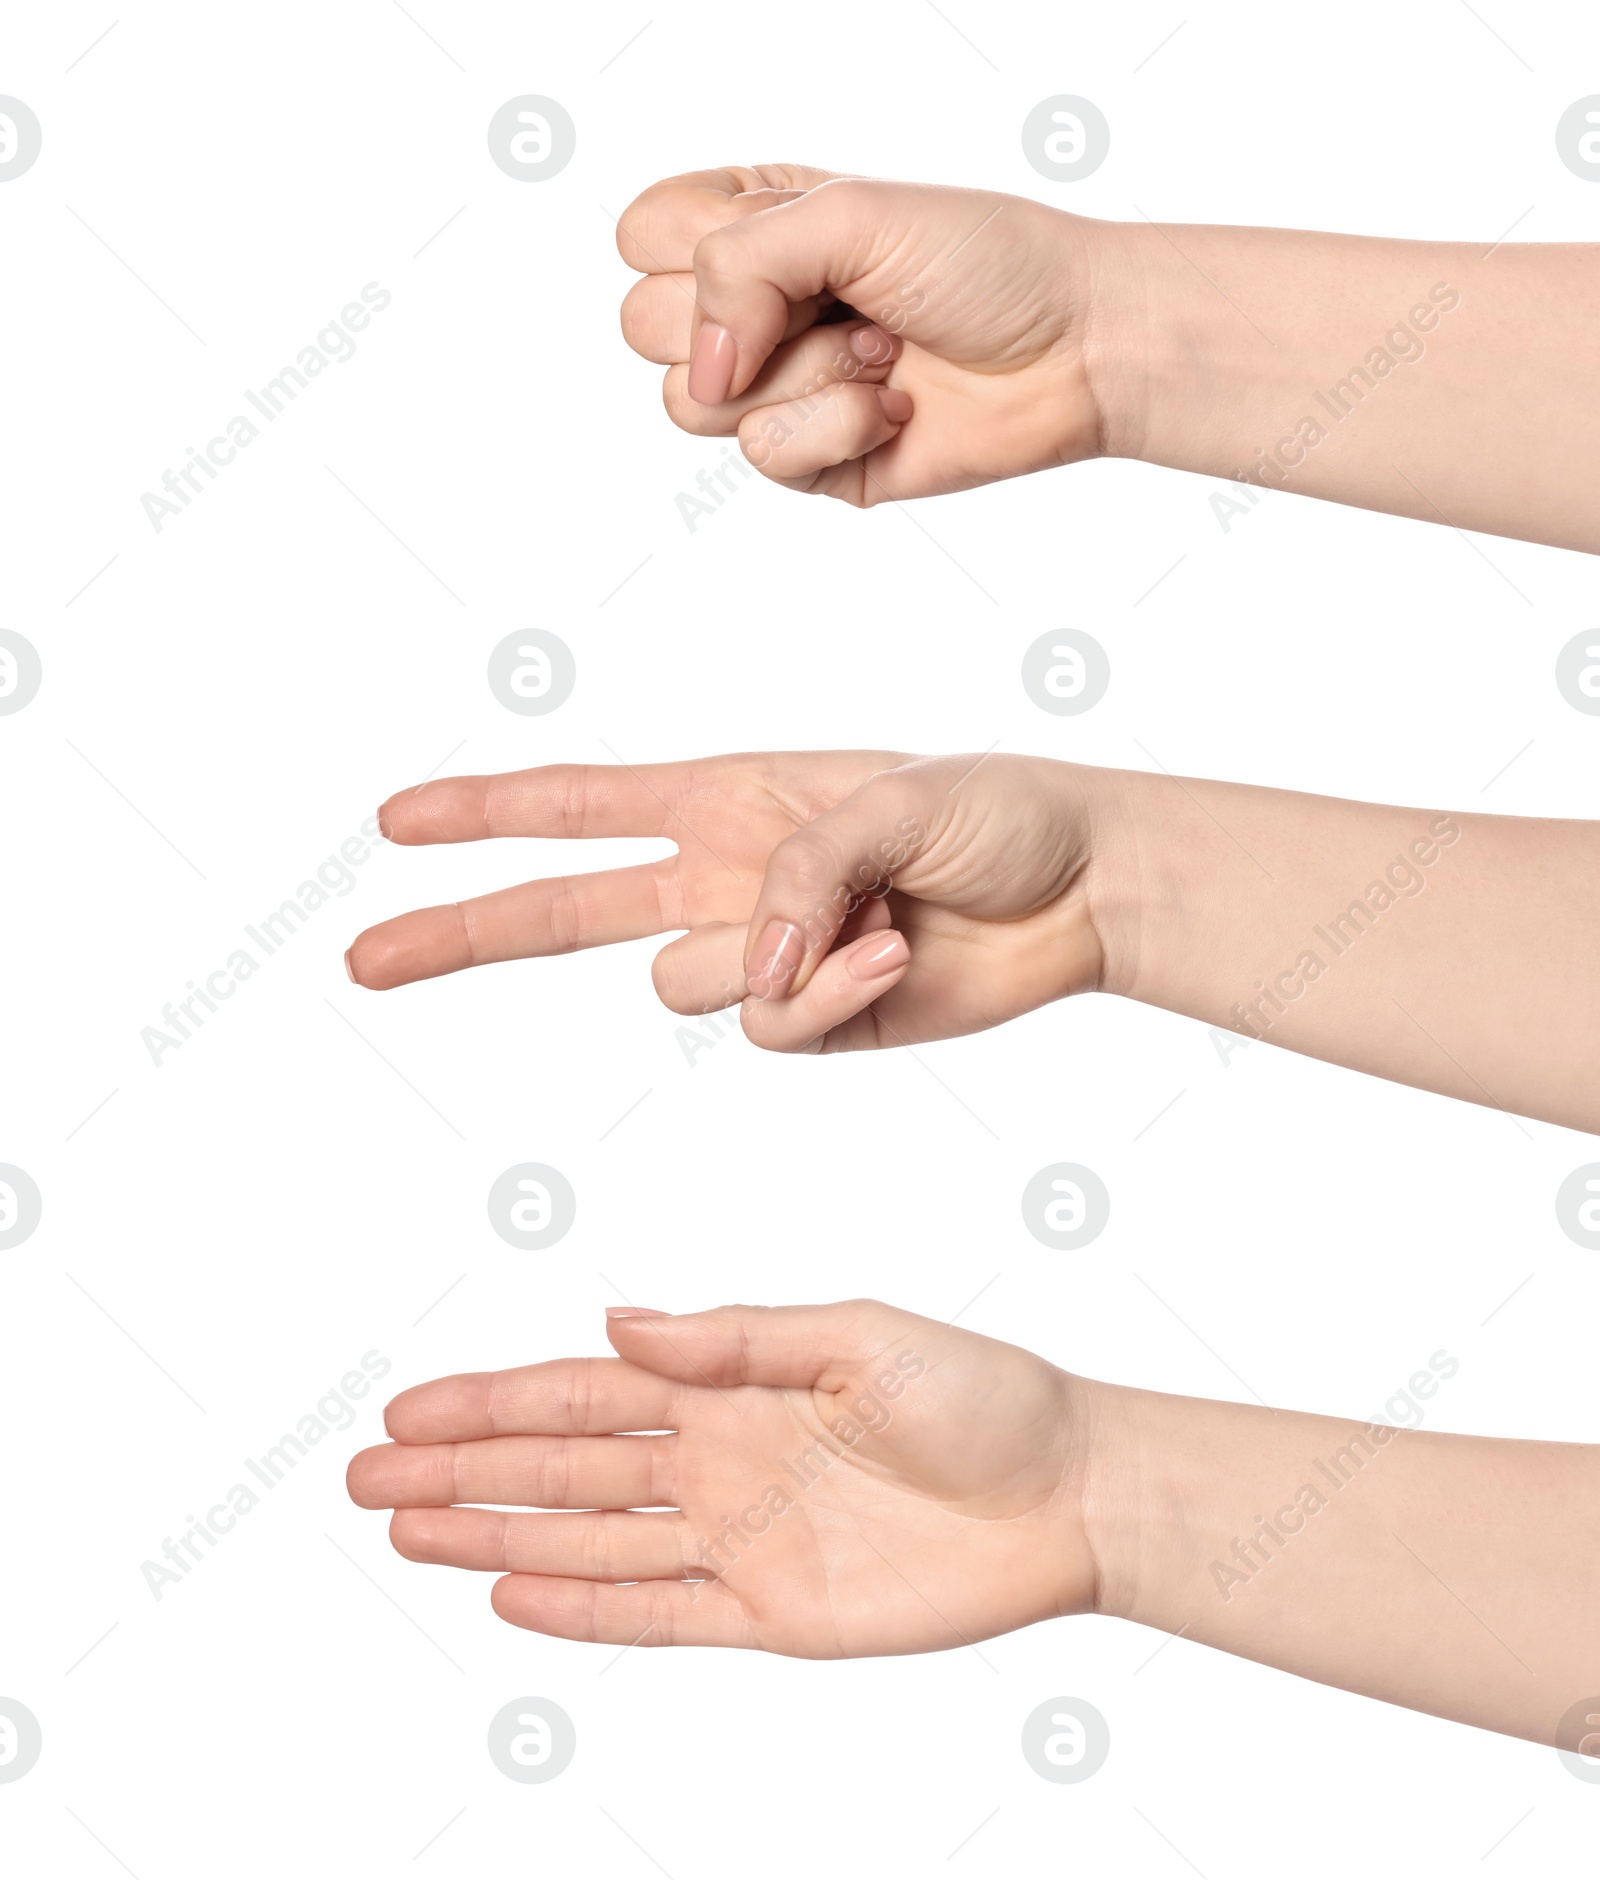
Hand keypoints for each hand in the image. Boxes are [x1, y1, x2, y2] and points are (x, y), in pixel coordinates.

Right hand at [344, 751, 1111, 1053]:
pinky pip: (771, 1029)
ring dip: (775, 958)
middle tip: (364, 956)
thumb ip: (797, 875)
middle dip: (463, 930)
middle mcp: (726, 878)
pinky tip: (899, 956)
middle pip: (563, 913)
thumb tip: (740, 970)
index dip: (485, 812)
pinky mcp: (813, 1022)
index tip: (396, 822)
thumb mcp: (891, 798)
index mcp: (728, 798)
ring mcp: (763, 955)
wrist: (1080, 890)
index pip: (580, 804)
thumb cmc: (995, 810)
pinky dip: (832, 996)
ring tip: (883, 914)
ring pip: (686, 988)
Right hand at [346, 1301, 1099, 1653]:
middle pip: (564, 1467)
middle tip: (365, 1480)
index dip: (493, 1402)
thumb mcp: (858, 1336)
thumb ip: (735, 1337)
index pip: (586, 1391)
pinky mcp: (775, 1613)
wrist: (1070, 1492)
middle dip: (463, 1472)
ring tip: (409, 1536)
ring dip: (497, 1536)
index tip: (408, 1410)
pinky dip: (585, 1609)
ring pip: (591, 1541)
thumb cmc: (981, 1395)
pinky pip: (660, 1614)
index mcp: (733, 1383)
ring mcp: (739, 1538)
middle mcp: (719, 1458)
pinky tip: (514, 1595)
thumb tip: (620, 1318)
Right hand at [617, 165, 1117, 503]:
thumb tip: (703, 367)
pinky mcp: (810, 460)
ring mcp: (776, 389)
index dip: (693, 246)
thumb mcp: (849, 214)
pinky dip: (838, 426)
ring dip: (804, 373)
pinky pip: (764, 457)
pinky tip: (895, 405)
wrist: (1074, 349)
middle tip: (836, 301)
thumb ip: (740, 262)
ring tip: (881, 351)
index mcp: (751, 226)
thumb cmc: (982, 260)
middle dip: (746, 316)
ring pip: (694, 404)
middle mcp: (753, 308)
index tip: (788, 239)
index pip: (640, 236)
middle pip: (646, 327)